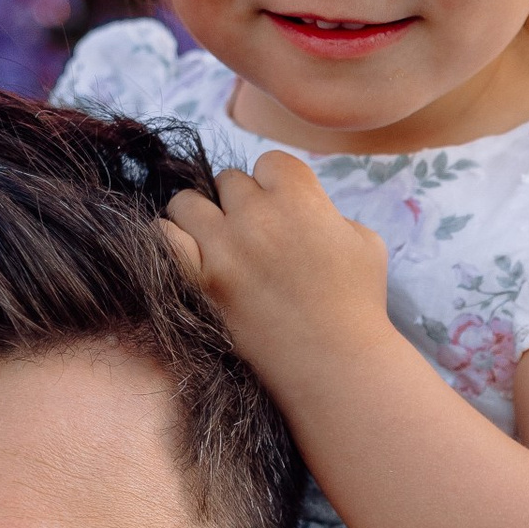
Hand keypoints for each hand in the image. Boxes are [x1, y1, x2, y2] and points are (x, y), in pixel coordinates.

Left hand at [163, 152, 390, 385]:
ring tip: (214, 242)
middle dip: (239, 204)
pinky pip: (163, 238)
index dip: (274, 185)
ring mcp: (223, 248)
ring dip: (199, 217)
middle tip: (252, 237)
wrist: (336, 365)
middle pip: (228, 182)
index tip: (280, 212)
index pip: (268, 162)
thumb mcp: (365, 242)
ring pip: (187, 203)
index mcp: (298, 196)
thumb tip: (302, 211)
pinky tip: (186, 254)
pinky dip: (170, 241)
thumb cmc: (357, 305)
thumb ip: (329, 213)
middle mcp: (256, 214)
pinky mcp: (200, 282)